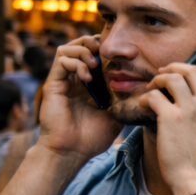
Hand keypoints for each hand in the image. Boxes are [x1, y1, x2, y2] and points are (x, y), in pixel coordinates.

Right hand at [42, 37, 122, 163]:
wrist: (71, 152)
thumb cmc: (92, 137)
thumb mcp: (115, 115)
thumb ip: (123, 100)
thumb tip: (142, 90)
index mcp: (86, 85)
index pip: (92, 56)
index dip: (104, 50)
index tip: (120, 56)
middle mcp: (72, 80)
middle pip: (78, 46)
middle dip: (92, 43)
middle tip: (104, 52)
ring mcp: (62, 81)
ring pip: (66, 49)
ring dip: (83, 51)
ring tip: (94, 65)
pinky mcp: (53, 85)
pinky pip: (61, 61)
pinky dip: (76, 63)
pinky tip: (87, 77)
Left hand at [139, 57, 195, 194]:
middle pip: (193, 71)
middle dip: (176, 67)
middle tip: (165, 73)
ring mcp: (190, 111)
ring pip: (172, 77)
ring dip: (159, 80)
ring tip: (152, 88)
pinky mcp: (171, 118)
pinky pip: (154, 96)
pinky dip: (146, 98)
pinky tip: (144, 107)